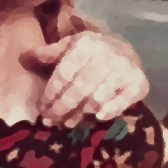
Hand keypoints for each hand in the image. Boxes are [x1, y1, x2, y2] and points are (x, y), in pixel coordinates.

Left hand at [25, 31, 148, 126]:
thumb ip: (51, 53)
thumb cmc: (91, 50)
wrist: (125, 48)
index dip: (51, 93)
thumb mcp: (70, 45)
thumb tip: (28, 56)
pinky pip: (124, 101)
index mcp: (86, 45)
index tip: (42, 108)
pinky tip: (97, 117)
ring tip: (68, 123)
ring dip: (81, 113)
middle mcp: (106, 56)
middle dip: (62, 107)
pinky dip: (110, 110)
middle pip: (80, 88)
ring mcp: (124, 69)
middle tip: (51, 121)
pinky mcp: (139, 82)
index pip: (64, 73)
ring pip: (98, 97)